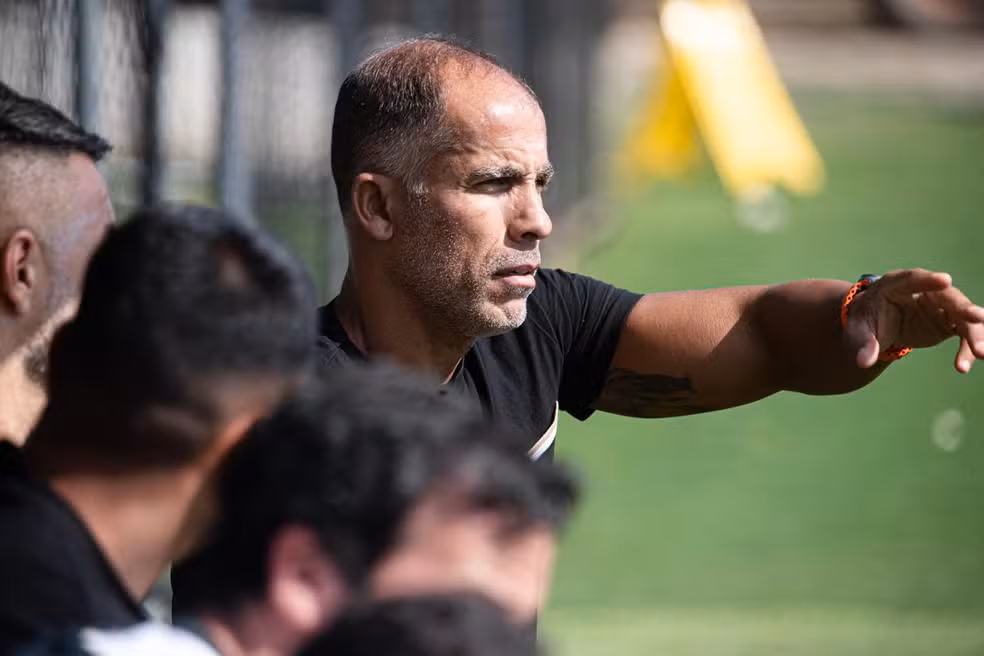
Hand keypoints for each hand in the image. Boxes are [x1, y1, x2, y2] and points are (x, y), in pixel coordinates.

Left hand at [845, 269, 983, 372]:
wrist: (876, 325)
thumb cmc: (866, 321)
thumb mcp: (860, 332)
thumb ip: (865, 345)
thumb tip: (864, 362)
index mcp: (896, 285)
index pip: (913, 279)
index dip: (929, 280)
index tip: (945, 280)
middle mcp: (925, 291)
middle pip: (948, 297)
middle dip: (964, 308)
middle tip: (979, 318)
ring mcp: (940, 305)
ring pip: (964, 316)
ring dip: (975, 334)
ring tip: (981, 353)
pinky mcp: (949, 321)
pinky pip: (964, 333)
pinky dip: (967, 348)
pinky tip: (963, 366)